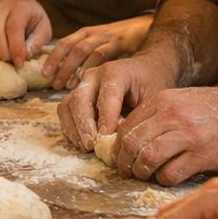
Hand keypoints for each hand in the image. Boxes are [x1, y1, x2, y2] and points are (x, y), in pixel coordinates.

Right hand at [0, 0, 50, 66]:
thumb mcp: (44, 29)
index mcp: (20, 8)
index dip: (16, 48)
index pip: (14, 28)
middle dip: (3, 53)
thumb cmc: (33, 21)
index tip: (19, 63)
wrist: (18, 4)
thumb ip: (37, 43)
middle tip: (12, 62)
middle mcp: (1, 8)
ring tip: (4, 57)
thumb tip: (25, 56)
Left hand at [41, 15, 153, 89]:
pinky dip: (94, 68)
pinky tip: (89, 81)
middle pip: (71, 47)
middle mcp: (95, 33)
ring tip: (68, 86)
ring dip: (74, 68)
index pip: (65, 43)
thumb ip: (88, 58)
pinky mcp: (121, 42)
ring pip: (84, 50)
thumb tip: (69, 79)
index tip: (44, 73)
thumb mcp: (102, 45)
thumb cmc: (123, 41)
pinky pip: (103, 54)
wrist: (149, 26)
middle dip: (60, 65)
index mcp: (87, 33)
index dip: (53, 58)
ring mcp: (107, 36)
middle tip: (53, 84)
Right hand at [57, 53, 176, 151]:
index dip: (105, 119)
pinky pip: (64, 112)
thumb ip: (140, 116)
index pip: (106, 96)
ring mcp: (82, 84)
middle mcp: (93, 75)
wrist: (144, 71)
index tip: (106, 139)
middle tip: (91, 146)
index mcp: (115, 72)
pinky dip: (69, 128)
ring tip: (86, 147)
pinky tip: (81, 142)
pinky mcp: (75, 94)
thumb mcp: (153, 98)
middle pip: (80, 100)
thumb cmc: (150, 85)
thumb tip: (126, 141)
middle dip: (84, 125)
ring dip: (74, 129)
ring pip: (68, 106)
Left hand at [115, 83, 217, 185]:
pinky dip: (163, 180)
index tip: (118, 157)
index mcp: (163, 100)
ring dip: (141, 173)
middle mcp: (172, 115)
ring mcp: (189, 135)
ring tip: (144, 176)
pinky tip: (167, 178)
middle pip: (131, 143)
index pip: (125, 126)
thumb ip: (158, 115)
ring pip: (147, 158)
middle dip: (124, 163)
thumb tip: (128, 137)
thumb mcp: (182, 101)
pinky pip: (171, 173)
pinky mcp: (204, 155)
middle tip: (126, 172)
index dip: (117, 146)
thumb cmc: (217, 109)